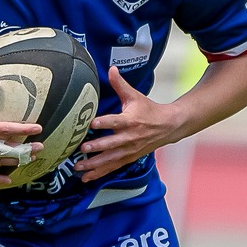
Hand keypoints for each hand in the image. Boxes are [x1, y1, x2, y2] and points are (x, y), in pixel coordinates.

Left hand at [76, 65, 185, 181]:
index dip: (105, 122)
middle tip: (82, 149)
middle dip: (97, 147)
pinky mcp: (128, 158)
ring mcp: (129, 150)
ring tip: (78, 167)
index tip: (93, 123)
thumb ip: (120, 85)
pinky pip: (112, 167)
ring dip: (94, 164)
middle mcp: (130, 137)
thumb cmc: (149, 110)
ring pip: (110, 159)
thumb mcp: (135, 96)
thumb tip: (111, 68)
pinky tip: (86, 178)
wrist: (168, 126)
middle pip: (112, 143)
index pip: (116, 121)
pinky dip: (99, 173)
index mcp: (131, 120)